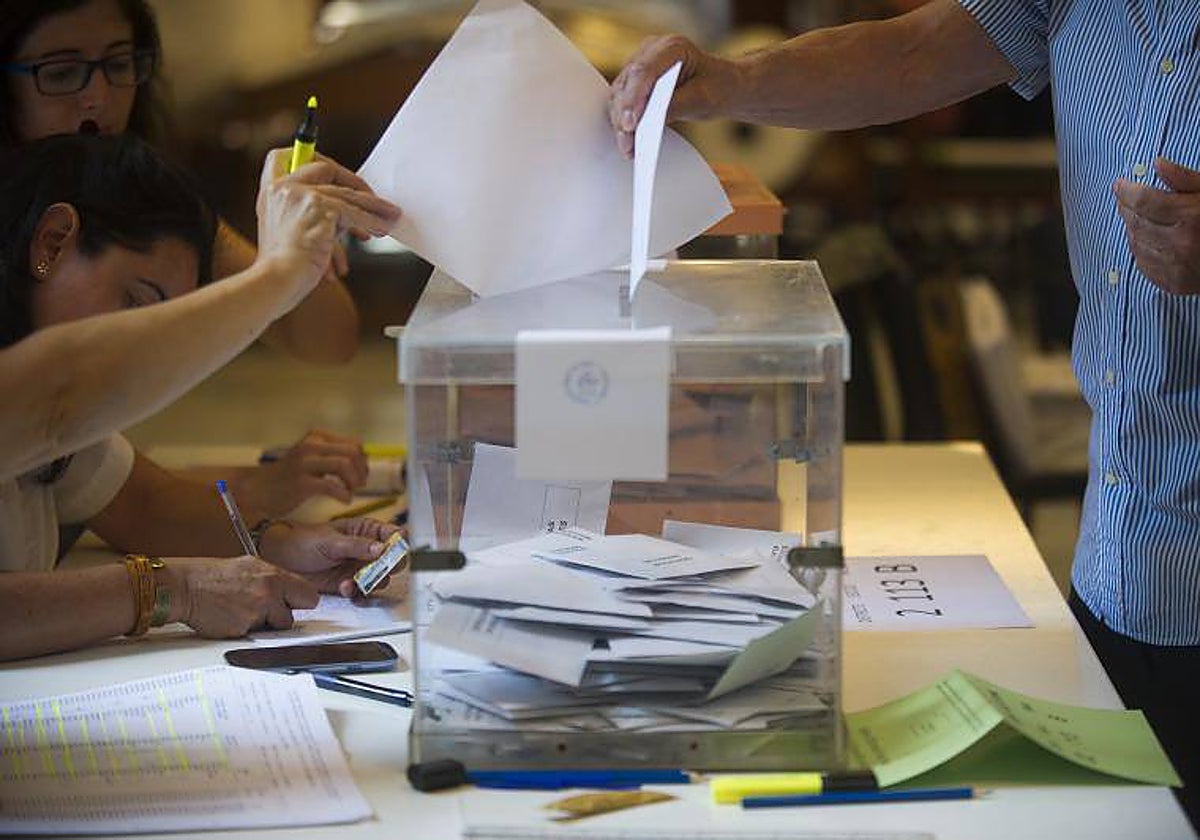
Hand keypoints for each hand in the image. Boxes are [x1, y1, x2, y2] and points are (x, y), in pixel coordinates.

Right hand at [167, 556, 318, 636]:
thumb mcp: (247, 568)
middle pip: (297, 614)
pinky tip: (231, 619)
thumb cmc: (209, 577)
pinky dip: (245, 631)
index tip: (293, 606)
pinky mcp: (245, 627)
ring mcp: (259, 609)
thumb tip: (287, 592)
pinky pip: (254, 636)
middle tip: (268, 613)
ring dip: (264, 625)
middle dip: (285, 616)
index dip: (299, 603)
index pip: (309, 594)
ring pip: (276, 627)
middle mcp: (270, 589)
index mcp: (273, 574)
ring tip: (242, 613)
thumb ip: (271, 581)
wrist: (183, 587)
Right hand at [237, 430, 368, 515]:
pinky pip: (332, 486)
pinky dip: (344, 495)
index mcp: (316, 437)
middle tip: (359, 485)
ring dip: (354, 481)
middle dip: (361, 471)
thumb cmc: (289, 477)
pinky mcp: (301, 482)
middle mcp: (311, 446)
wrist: (258, 490)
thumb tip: (364, 461)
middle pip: (352, 452)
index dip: (363, 461)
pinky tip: (345, 500)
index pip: (353, 444)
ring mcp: (305, 463)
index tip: (362, 475)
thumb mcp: (311, 459)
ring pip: (344, 465)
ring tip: (351, 492)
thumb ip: (333, 456)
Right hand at [255, 149, 400, 303]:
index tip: (334, 173)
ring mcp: (302, 196)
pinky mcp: (321, 209)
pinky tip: (381, 229)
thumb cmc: (283, 268)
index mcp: (270, 191)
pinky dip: (372, 222)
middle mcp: (284, 188)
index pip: (285, 156)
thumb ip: (308, 214)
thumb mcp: (288, 232)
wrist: (275, 282)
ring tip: (389, 216)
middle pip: (325, 168)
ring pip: (348, 194)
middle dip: (353, 182)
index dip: (310, 158)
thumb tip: (345, 212)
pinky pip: (355, 213)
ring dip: (373, 206)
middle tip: (371, 196)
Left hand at [259, 517, 404, 597]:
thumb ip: (357, 546)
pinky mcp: (350, 583)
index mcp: (366, 530)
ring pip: (381, 578)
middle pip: (393, 559)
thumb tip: (381, 548)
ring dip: (370, 582)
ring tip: (353, 582)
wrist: (283, 560)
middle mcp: (367, 549)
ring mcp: (359, 567)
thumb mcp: (331, 541)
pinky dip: (357, 592)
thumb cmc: (304, 541)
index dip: (400, 543)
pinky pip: (363, 590)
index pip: (393, 535)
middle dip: (389, 567)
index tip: (398, 552)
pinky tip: (345, 587)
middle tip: (381, 571)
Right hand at [609, 34, 735, 158]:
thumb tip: (648, 120)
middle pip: (627, 83)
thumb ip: (675, 106)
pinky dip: (624, 121)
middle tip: (627, 142)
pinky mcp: (636, 81)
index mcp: (672, 47)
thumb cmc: (718, 86)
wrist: (723, 85)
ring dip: (620, 121)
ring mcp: (641, 65)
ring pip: (619, 94)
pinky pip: (622, 101)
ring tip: (627, 148)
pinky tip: (628, 142)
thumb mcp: (702, 99)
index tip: (631, 123)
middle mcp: (651, 52)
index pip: (643, 70)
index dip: (633, 97)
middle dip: (624, 115)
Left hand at [1113, 157, 1199, 293]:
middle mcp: (1181, 243)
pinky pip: (1142, 262)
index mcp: (1192, 217)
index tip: (1119, 185)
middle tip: (1126, 199)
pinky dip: (1140, 248)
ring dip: (1132, 227)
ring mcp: (1175, 266)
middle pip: (1135, 221)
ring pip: (1135, 242)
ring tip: (1140, 217)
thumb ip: (1185, 179)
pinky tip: (1150, 238)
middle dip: (1126, 207)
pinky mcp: (1172, 282)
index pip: (1144, 201)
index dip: (1127, 191)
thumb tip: (1158, 164)